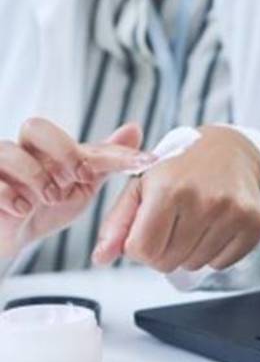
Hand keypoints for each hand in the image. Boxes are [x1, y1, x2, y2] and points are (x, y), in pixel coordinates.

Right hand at [0, 118, 152, 257]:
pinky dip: (8, 194)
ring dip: (35, 176)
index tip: (144, 163)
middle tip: (77, 177)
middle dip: (62, 151)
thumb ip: (105, 159)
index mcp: (51, 151)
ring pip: (8, 151)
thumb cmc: (44, 206)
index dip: (114, 152)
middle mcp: (24, 152)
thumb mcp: (81, 185)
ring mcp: (0, 168)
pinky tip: (21, 209)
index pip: (81, 141)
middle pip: (35, 127)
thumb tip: (134, 127)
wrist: (11, 235)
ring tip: (48, 199)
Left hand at [93, 126, 259, 272]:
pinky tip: (213, 225)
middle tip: (172, 224)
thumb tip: (100, 258)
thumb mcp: (141, 185)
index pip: (142, 251)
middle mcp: (203, 200)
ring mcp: (232, 212)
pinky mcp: (254, 222)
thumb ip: (118, 222)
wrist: (229, 150)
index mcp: (168, 188)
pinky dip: (214, 252)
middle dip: (163, 250)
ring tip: (193, 221)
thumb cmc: (180, 167)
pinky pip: (222, 263)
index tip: (147, 229)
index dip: (139, 246)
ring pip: (194, 266)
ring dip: (188, 251)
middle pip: (167, 263)